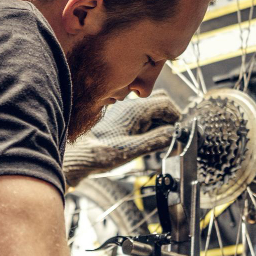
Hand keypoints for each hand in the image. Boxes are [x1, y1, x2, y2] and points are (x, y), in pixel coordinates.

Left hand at [63, 91, 180, 188]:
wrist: (78, 154)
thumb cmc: (100, 153)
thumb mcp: (132, 150)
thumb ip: (156, 140)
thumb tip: (174, 135)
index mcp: (135, 110)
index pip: (166, 103)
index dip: (175, 117)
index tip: (178, 131)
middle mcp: (129, 105)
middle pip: (158, 101)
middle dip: (168, 116)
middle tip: (169, 134)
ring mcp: (123, 110)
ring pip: (149, 107)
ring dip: (157, 120)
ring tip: (156, 138)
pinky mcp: (118, 116)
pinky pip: (138, 113)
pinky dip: (146, 122)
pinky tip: (142, 137)